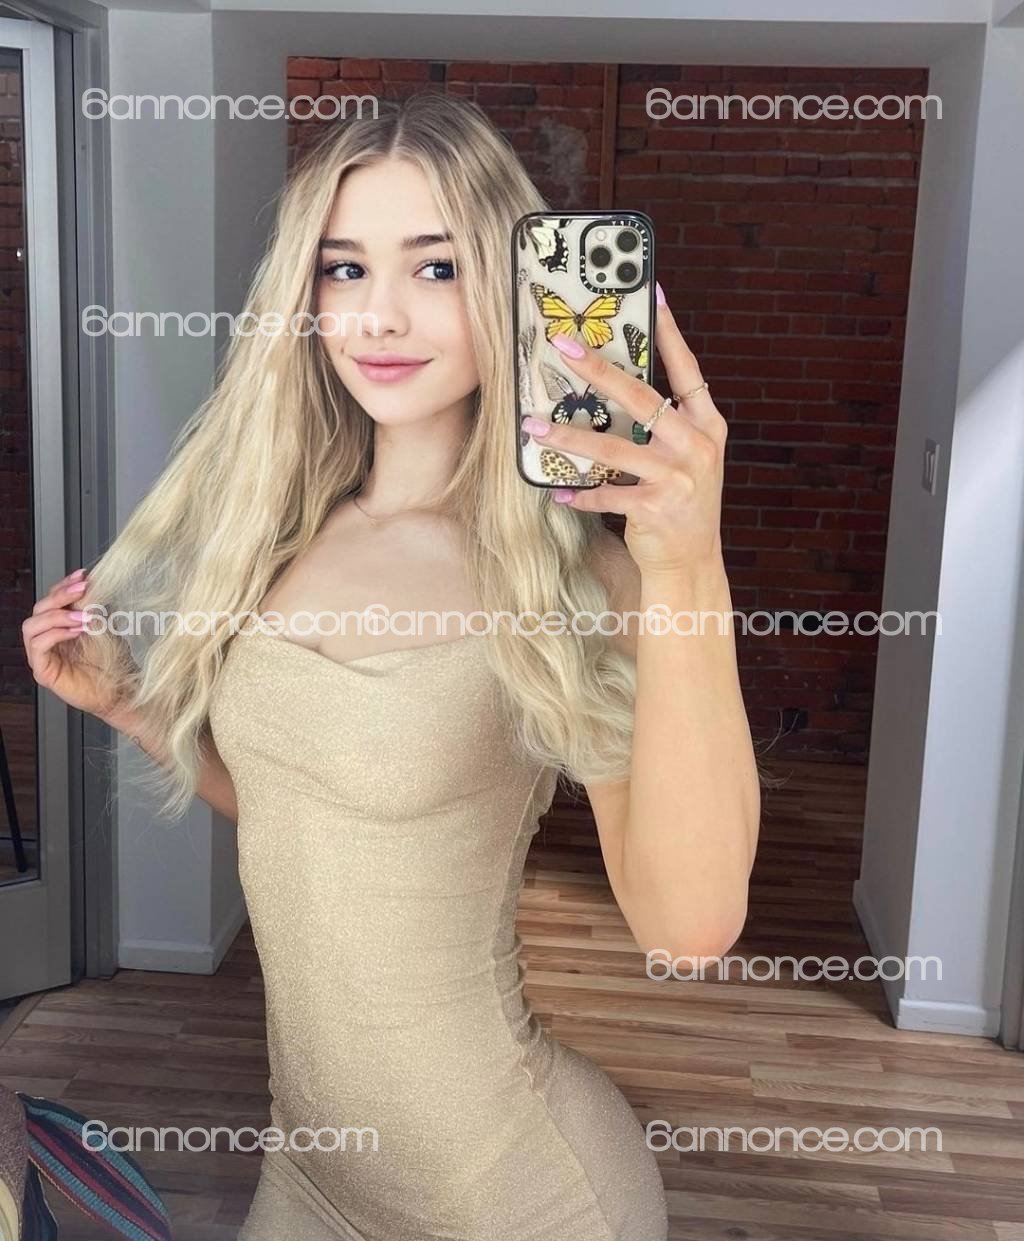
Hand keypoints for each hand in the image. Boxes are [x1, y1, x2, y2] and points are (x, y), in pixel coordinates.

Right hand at [22, 568, 123, 719]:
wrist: (121, 692)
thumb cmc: (113, 663)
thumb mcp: (104, 628)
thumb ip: (93, 608)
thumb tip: (92, 582)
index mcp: (59, 627)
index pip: (51, 601)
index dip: (63, 586)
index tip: (82, 575)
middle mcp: (47, 640)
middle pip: (38, 610)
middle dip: (60, 596)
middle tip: (83, 589)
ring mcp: (42, 657)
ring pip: (31, 626)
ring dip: (57, 616)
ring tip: (83, 617)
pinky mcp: (43, 672)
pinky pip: (38, 647)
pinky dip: (55, 634)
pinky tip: (76, 631)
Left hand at [521, 284, 727, 577]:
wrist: (692, 562)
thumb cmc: (681, 503)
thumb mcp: (685, 458)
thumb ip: (664, 425)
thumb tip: (616, 384)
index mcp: (708, 425)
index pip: (687, 369)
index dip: (669, 332)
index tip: (652, 294)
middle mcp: (698, 446)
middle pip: (642, 398)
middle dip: (599, 370)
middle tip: (564, 346)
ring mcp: (680, 478)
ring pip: (614, 449)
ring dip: (570, 439)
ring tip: (534, 428)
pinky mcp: (658, 508)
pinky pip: (607, 496)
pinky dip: (580, 495)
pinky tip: (558, 492)